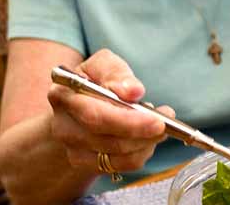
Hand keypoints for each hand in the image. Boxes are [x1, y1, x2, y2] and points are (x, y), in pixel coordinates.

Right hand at [47, 49, 172, 173]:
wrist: (79, 103)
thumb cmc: (95, 80)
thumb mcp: (103, 64)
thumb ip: (117, 73)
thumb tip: (133, 91)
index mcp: (63, 96)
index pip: (95, 115)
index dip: (128, 121)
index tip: (156, 120)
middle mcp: (63, 126)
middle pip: (107, 140)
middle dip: (142, 133)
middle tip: (166, 123)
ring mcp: (73, 148)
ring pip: (117, 155)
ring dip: (146, 142)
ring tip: (160, 125)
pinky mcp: (85, 163)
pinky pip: (121, 165)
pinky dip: (142, 152)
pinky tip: (148, 138)